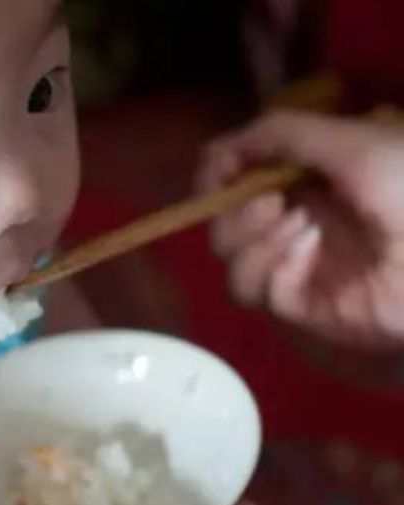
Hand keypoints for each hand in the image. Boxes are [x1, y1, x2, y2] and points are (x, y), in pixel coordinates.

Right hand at [198, 111, 403, 350]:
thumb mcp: (351, 142)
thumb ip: (282, 133)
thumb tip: (219, 146)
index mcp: (307, 183)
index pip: (238, 180)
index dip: (218, 173)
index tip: (218, 165)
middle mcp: (294, 223)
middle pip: (224, 224)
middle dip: (234, 210)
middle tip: (269, 202)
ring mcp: (296, 267)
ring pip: (232, 261)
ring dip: (252, 238)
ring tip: (299, 225)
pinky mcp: (302, 305)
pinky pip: (258, 292)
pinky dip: (275, 267)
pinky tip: (309, 251)